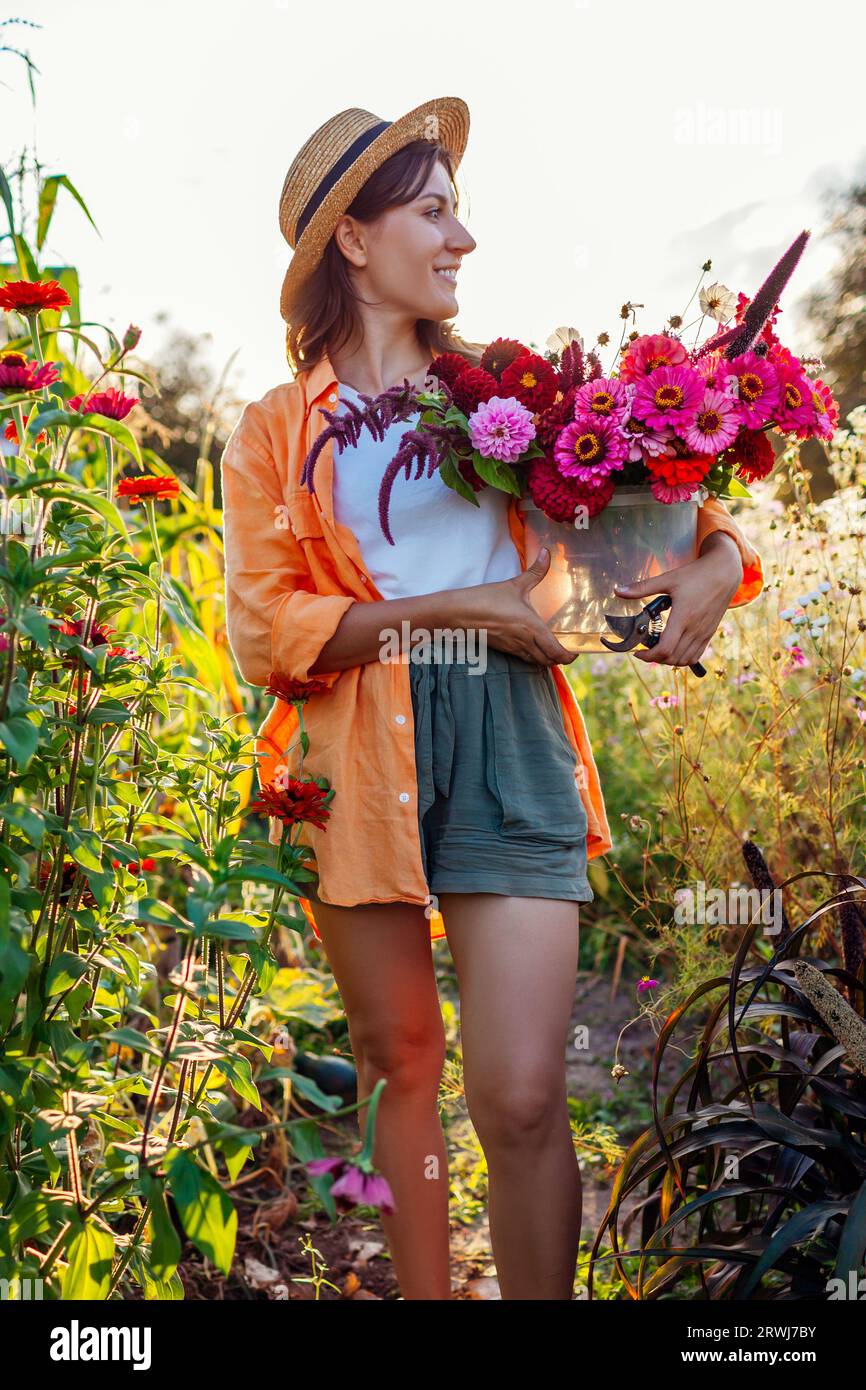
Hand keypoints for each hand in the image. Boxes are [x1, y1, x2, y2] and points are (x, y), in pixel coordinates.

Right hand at [462, 546, 577, 665]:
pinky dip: (533, 657)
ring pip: (536, 662)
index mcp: (532, 627)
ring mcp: (513, 647)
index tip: (575, 653)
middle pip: (548, 660)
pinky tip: (534, 648)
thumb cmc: (486, 599)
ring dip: (546, 659)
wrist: (459, 614)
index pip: (555, 651)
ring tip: (553, 651)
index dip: (568, 656)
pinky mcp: (503, 648)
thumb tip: (547, 552)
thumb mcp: (514, 584)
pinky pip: (524, 658)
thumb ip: (535, 571)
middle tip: (567, 652)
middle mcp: (525, 641)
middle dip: (559, 659)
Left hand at [612, 533, 742, 668]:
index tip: (638, 652)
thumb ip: (642, 588)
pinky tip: (674, 648)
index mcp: (683, 617)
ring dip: (669, 660)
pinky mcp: (709, 634)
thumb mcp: (668, 579)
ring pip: (684, 660)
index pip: (665, 649)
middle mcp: (695, 629)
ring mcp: (704, 633)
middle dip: (655, 659)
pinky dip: (683, 658)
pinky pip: (696, 655)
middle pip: (673, 659)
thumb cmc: (696, 574)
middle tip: (645, 650)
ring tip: (659, 650)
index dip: (649, 656)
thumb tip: (618, 591)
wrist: (724, 573)